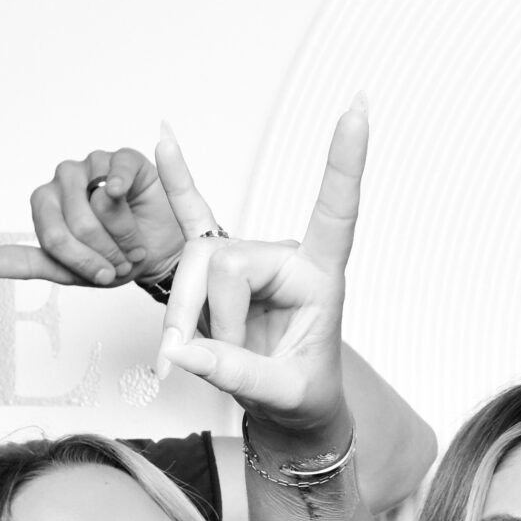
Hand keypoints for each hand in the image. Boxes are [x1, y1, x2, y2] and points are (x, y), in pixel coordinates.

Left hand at [0, 135, 203, 289]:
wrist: (158, 253)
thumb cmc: (113, 258)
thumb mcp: (68, 270)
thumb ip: (29, 264)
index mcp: (46, 205)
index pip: (53, 237)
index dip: (82, 261)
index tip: (102, 275)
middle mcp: (64, 181)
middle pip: (77, 223)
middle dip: (105, 252)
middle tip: (122, 261)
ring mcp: (93, 166)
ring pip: (100, 204)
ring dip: (123, 234)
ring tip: (134, 243)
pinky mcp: (123, 159)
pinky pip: (116, 169)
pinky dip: (120, 185)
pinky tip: (124, 195)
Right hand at [153, 107, 364, 441]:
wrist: (292, 412)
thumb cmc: (303, 396)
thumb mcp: (284, 395)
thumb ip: (237, 374)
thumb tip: (183, 350)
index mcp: (321, 276)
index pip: (337, 211)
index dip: (345, 163)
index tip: (357, 108)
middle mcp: (285, 257)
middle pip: (225, 263)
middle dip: (208, 320)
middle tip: (213, 363)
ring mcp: (250, 258)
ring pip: (195, 263)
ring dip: (184, 314)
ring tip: (190, 355)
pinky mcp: (221, 265)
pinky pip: (194, 216)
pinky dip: (178, 182)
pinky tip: (163, 141)